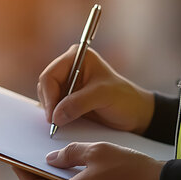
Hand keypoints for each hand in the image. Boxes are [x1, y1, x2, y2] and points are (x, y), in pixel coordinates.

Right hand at [38, 46, 154, 133]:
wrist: (135, 114)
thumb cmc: (124, 99)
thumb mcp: (102, 96)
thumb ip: (78, 103)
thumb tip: (55, 115)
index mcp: (77, 57)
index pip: (50, 75)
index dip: (49, 96)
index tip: (52, 115)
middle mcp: (70, 67)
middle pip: (45, 86)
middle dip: (50, 104)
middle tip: (56, 122)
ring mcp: (68, 83)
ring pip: (47, 97)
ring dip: (52, 111)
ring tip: (62, 122)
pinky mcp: (68, 97)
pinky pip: (53, 106)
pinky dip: (55, 115)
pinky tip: (63, 122)